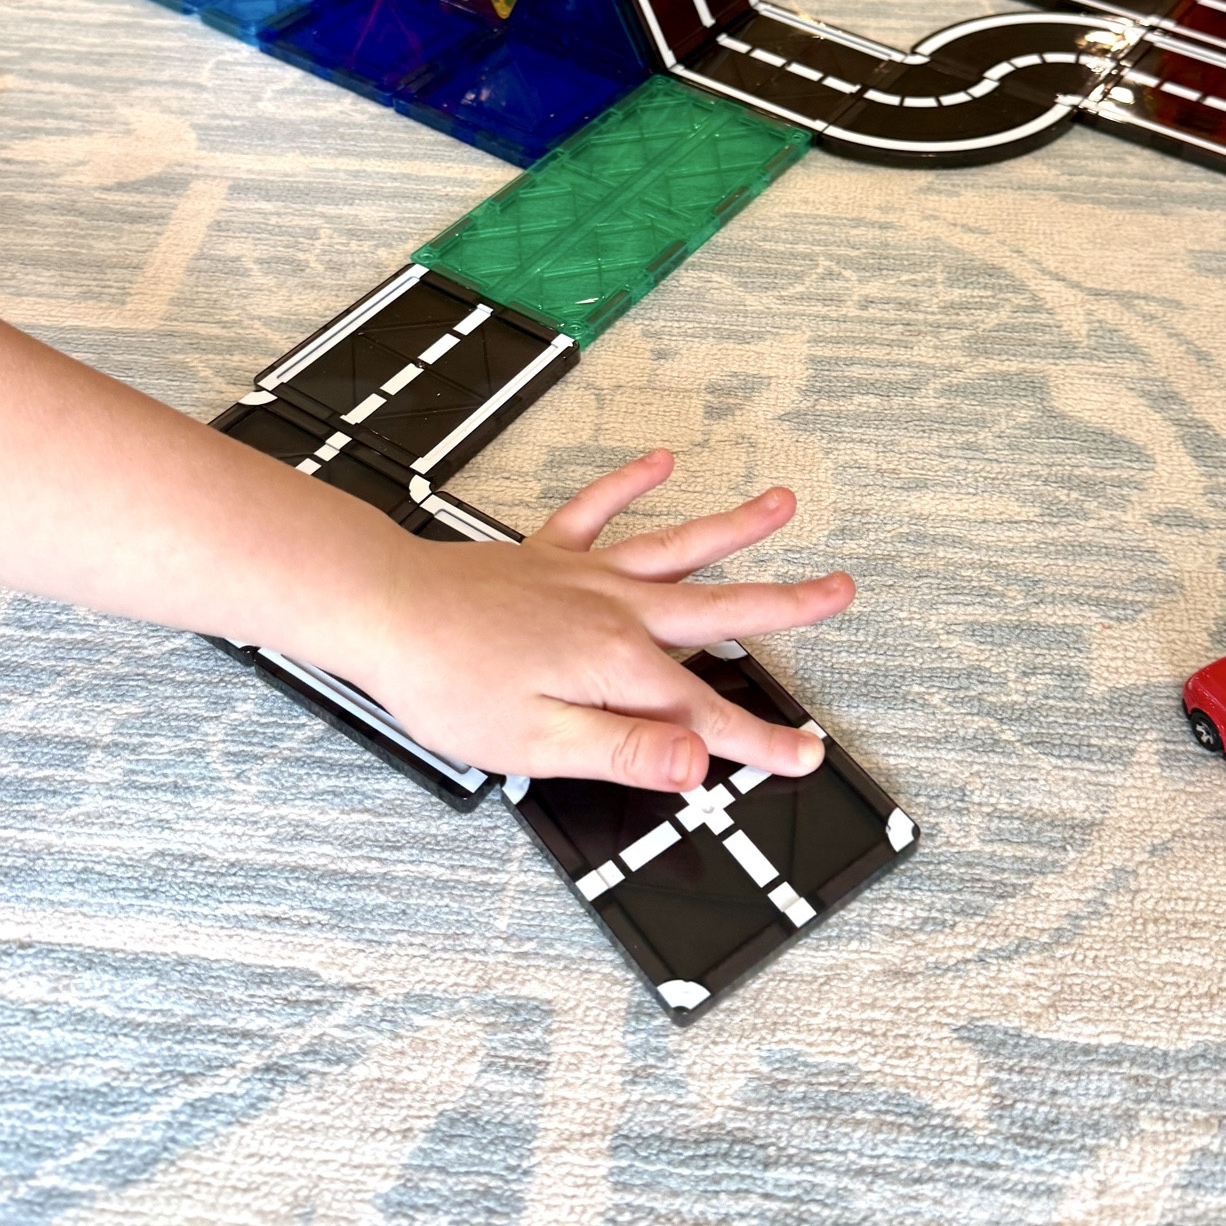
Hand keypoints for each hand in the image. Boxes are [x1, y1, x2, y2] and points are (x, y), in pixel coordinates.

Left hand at [353, 450, 853, 792]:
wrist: (382, 609)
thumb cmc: (447, 682)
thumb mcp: (536, 742)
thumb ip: (624, 749)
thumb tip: (697, 763)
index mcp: (616, 666)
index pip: (705, 716)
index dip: (759, 742)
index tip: (807, 756)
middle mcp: (614, 611)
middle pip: (719, 608)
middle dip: (787, 605)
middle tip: (842, 590)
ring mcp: (583, 575)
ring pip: (676, 548)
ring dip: (734, 527)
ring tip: (783, 503)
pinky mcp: (545, 553)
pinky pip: (598, 510)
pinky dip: (630, 484)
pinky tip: (660, 462)